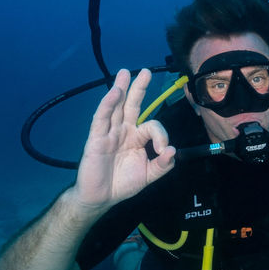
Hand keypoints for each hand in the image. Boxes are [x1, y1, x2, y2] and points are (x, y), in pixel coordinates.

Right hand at [73, 69, 175, 209]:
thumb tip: (173, 150)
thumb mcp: (149, 175)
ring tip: (124, 73)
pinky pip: (101, 119)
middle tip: (145, 72)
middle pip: (131, 105)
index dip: (161, 134)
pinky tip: (114, 93)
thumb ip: (163, 165)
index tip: (163, 151)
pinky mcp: (96, 139)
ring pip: (115, 107)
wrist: (101, 198)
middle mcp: (123, 131)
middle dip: (138, 88)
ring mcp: (109, 133)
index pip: (151, 125)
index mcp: (136, 137)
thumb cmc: (123, 184)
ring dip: (120, 89)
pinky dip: (107, 105)